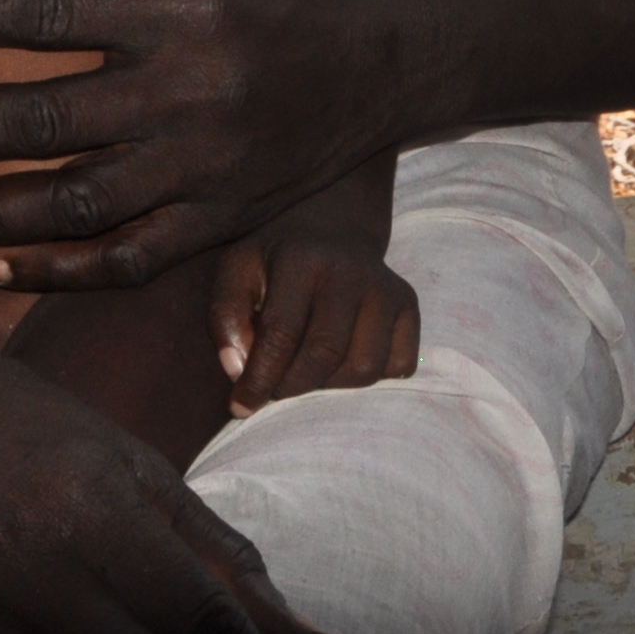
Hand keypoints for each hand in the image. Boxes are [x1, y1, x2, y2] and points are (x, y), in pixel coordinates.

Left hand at [211, 239, 418, 416]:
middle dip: (294, 386)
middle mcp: (350, 271)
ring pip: (364, 368)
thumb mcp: (237, 273)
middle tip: (276, 387)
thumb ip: (225, 318)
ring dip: (331, 384)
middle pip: (325, 355)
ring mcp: (385, 288)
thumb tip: (238, 370)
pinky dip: (369, 377)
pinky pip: (397, 366)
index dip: (260, 379)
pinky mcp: (408, 304)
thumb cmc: (275, 263)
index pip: (281, 334)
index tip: (241, 406)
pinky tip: (344, 358)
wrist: (331, 227)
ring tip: (309, 369)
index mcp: (301, 259)